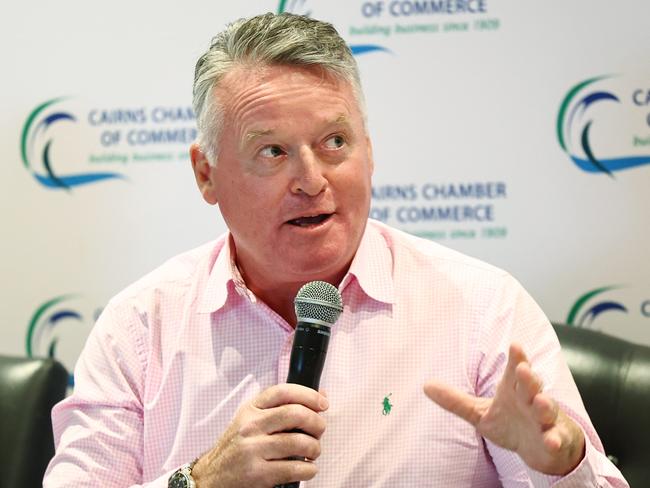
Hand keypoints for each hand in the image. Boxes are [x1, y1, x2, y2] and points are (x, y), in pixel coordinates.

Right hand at [192, 384, 327, 486]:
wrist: (211, 477)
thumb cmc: (235, 448)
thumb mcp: (250, 421)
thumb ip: (279, 409)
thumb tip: (318, 397)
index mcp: (250, 410)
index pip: (283, 392)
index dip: (308, 394)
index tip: (322, 403)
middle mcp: (251, 426)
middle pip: (295, 414)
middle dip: (316, 422)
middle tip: (320, 430)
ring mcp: (253, 449)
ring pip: (299, 442)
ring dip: (315, 448)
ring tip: (313, 451)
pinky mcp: (258, 473)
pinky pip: (295, 468)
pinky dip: (309, 469)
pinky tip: (307, 468)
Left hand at [424, 343, 584, 474]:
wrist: (541, 449)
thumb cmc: (511, 423)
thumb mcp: (480, 413)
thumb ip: (456, 400)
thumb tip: (426, 385)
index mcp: (514, 390)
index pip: (515, 370)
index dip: (516, 358)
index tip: (515, 344)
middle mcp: (531, 400)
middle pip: (531, 385)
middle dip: (528, 377)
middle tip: (522, 369)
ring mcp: (545, 419)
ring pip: (547, 409)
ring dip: (545, 405)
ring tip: (541, 401)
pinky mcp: (555, 439)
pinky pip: (556, 439)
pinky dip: (555, 440)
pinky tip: (552, 441)